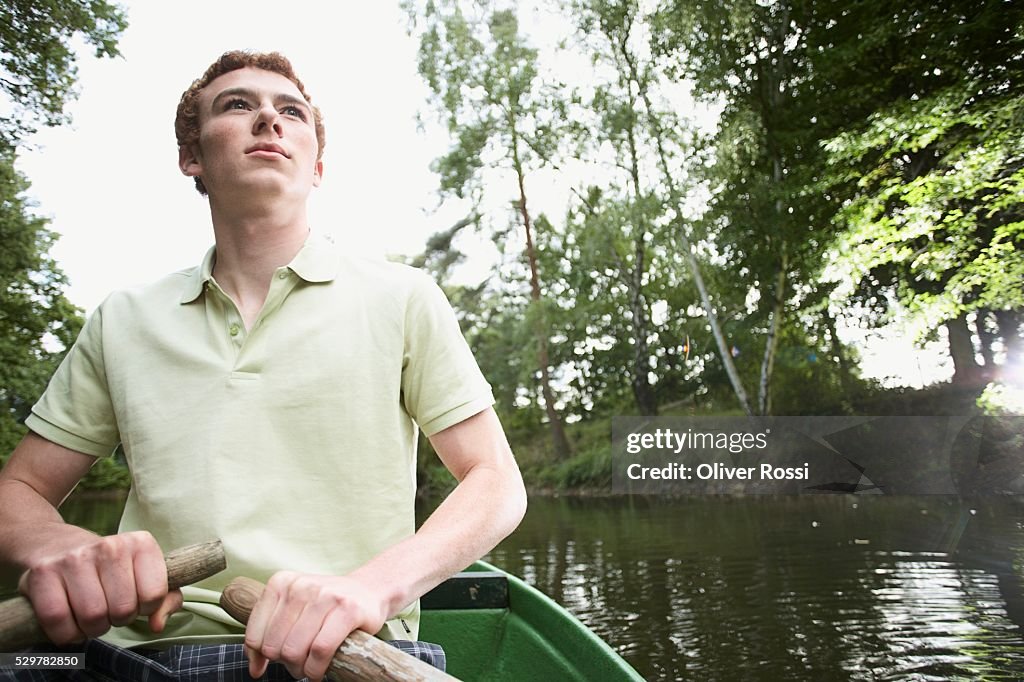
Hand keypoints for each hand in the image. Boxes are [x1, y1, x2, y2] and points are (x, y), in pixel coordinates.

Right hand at [17, 530, 181, 643]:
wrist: (56, 544)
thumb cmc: (108, 568)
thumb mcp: (144, 574)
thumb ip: (166, 600)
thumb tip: (157, 624)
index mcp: (141, 543)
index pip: (154, 596)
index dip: (144, 608)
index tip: (134, 600)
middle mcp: (109, 546)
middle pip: (122, 610)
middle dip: (117, 620)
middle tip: (109, 609)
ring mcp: (74, 558)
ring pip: (92, 617)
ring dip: (92, 628)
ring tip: (90, 615)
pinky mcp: (43, 573)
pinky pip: (58, 620)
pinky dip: (66, 633)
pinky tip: (70, 622)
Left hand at [244, 571, 387, 680]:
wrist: (368, 591)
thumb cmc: (326, 607)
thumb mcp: (293, 610)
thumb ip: (268, 635)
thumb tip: (254, 669)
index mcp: (281, 583)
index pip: (255, 635)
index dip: (263, 656)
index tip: (276, 660)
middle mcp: (301, 586)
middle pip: (275, 646)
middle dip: (285, 663)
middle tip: (299, 663)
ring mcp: (325, 596)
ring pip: (296, 650)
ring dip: (302, 669)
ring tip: (310, 667)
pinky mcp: (348, 609)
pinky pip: (321, 650)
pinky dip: (317, 668)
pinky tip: (320, 670)